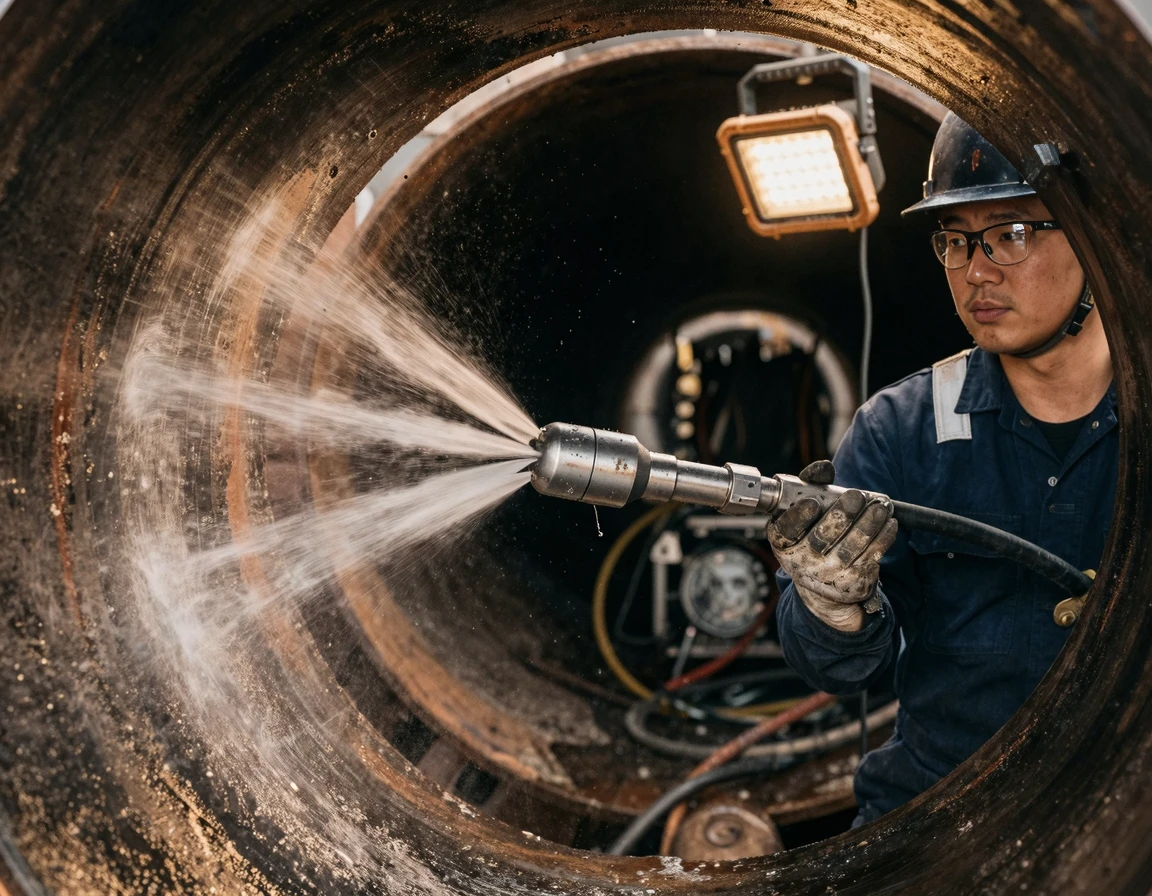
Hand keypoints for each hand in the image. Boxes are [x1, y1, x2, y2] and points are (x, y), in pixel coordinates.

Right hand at [767, 460, 897, 631]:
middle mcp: (801, 561)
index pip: (785, 530)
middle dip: (841, 516)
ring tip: (880, 507)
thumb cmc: (810, 535)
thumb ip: (811, 486)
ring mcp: (826, 575)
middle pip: (821, 539)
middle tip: (857, 496)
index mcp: (783, 542)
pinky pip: (869, 559)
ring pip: (849, 550)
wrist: (820, 583)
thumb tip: (824, 467)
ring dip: (867, 526)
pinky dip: (882, 540)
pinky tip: (889, 524)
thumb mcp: (803, 512)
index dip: (798, 517)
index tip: (812, 503)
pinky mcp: (850, 583)